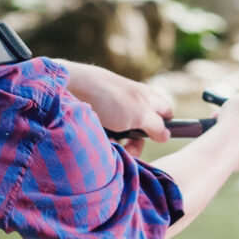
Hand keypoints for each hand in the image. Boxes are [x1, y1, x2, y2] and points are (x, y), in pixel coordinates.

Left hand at [60, 62, 174, 153]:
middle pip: (144, 130)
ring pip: (124, 135)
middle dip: (137, 143)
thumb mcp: (140, 114)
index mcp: (147, 98)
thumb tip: (166, 135)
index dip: (165, 128)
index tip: (157, 140)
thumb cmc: (110, 98)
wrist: (71, 88)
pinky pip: (107, 135)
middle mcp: (131, 104)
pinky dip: (105, 140)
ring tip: (110, 145)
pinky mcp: (97, 118)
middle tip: (129, 149)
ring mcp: (114, 112)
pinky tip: (98, 141)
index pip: (166, 113)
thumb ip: (156, 126)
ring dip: (120, 144)